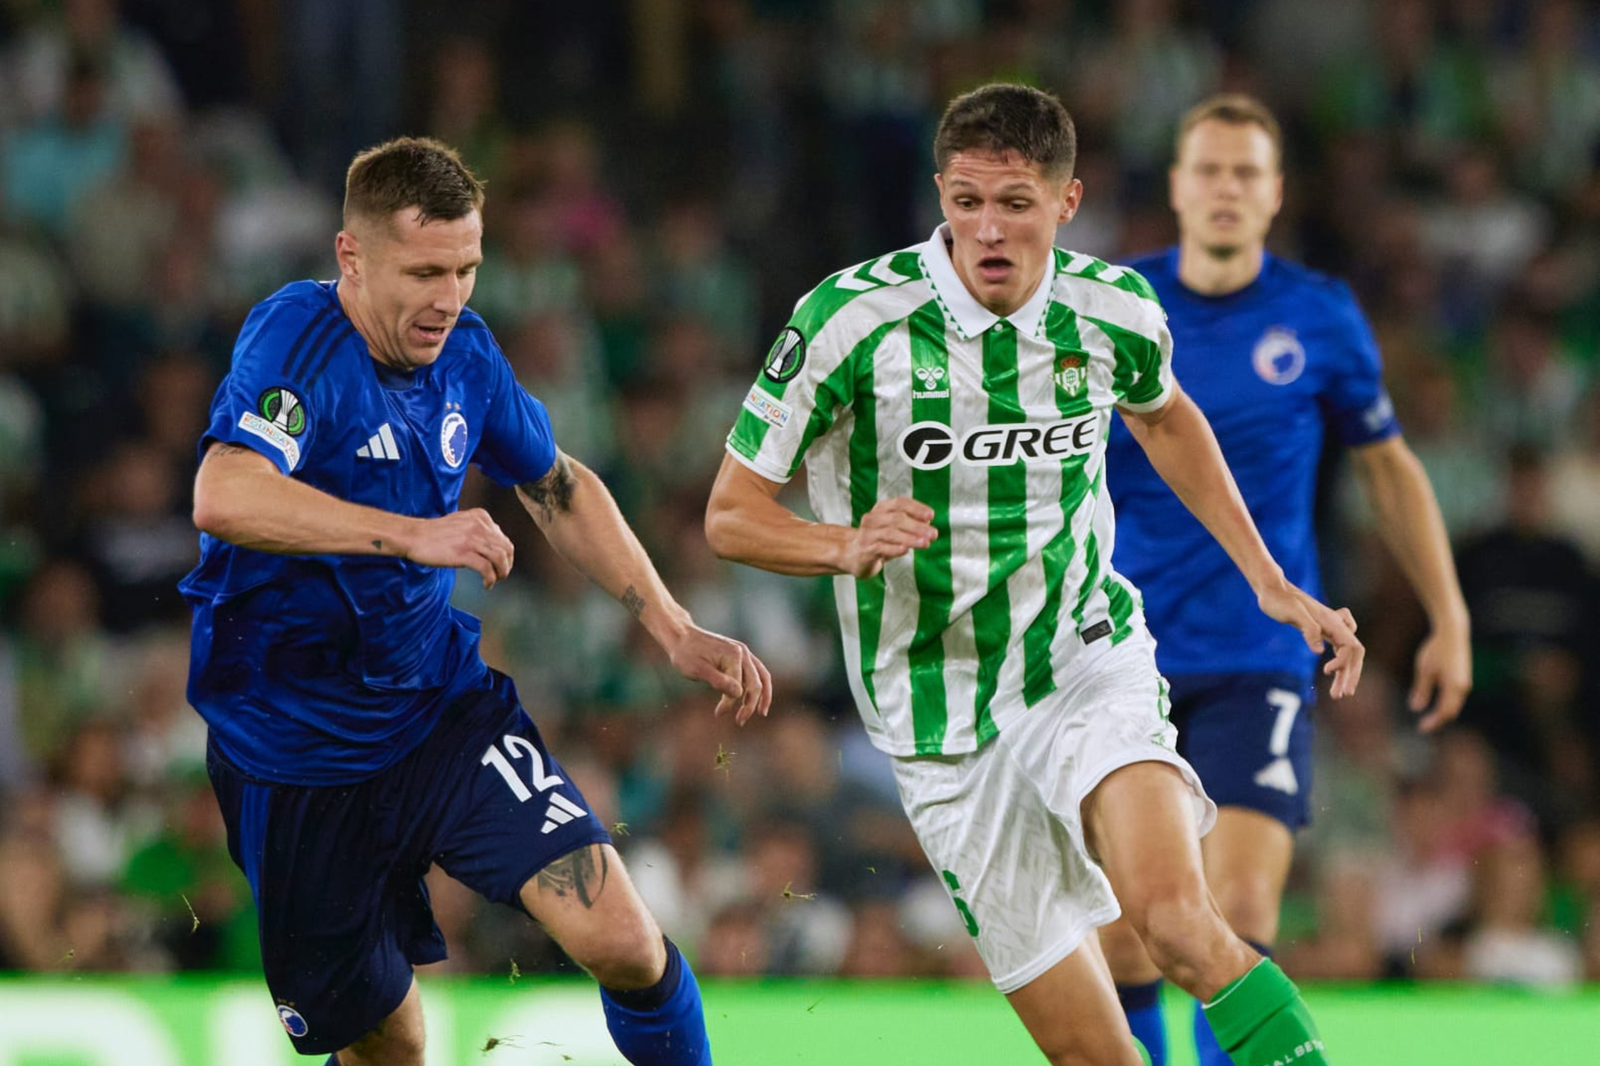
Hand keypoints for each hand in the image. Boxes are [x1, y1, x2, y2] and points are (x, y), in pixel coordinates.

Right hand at [404, 508, 514, 588]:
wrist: (414, 536)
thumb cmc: (435, 533)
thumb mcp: (462, 522)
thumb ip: (478, 529)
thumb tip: (493, 545)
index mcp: (481, 517)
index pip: (503, 539)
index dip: (506, 556)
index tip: (501, 565)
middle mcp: (479, 526)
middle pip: (506, 549)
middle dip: (507, 565)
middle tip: (501, 575)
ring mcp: (472, 539)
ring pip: (500, 559)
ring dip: (501, 573)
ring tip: (495, 581)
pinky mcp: (464, 553)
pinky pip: (486, 569)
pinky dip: (490, 579)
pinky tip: (486, 584)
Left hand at [665, 625, 773, 724]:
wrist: (681, 637)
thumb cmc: (686, 654)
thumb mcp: (697, 669)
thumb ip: (718, 681)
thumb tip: (738, 694)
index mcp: (733, 655)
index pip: (738, 686)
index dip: (730, 703)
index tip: (718, 714)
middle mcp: (743, 652)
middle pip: (756, 683)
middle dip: (750, 705)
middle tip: (740, 722)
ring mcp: (744, 653)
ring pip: (762, 677)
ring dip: (763, 696)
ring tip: (762, 713)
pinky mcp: (741, 655)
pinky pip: (757, 672)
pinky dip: (759, 686)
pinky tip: (756, 698)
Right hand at [842, 496, 936, 578]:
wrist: (854, 556)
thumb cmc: (879, 540)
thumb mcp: (894, 529)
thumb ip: (910, 524)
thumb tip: (928, 523)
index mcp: (881, 509)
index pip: (900, 503)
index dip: (916, 508)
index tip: (931, 516)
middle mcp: (872, 519)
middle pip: (897, 518)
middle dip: (917, 526)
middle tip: (933, 534)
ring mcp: (867, 535)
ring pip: (890, 533)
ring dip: (910, 538)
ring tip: (926, 543)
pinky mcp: (866, 550)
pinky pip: (882, 548)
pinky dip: (895, 548)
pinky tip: (906, 550)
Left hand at [1256, 583, 1363, 698]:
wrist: (1272, 590)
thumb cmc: (1280, 600)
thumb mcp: (1293, 613)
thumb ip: (1309, 629)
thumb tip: (1319, 651)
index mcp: (1332, 621)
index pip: (1351, 646)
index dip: (1343, 662)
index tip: (1326, 671)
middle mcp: (1336, 625)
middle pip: (1354, 654)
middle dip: (1350, 675)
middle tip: (1342, 695)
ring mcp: (1330, 628)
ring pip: (1347, 654)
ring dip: (1345, 674)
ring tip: (1337, 694)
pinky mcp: (1322, 631)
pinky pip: (1339, 650)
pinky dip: (1338, 664)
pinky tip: (1333, 675)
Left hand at [1410, 626, 1471, 731]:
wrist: (1453, 633)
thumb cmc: (1436, 649)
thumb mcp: (1424, 670)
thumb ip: (1421, 690)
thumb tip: (1416, 708)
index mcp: (1453, 687)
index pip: (1444, 712)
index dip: (1434, 722)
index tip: (1421, 728)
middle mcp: (1463, 687)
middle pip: (1451, 711)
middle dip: (1438, 720)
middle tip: (1424, 726)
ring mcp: (1465, 683)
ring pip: (1455, 704)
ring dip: (1443, 713)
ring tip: (1429, 719)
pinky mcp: (1463, 678)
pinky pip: (1456, 697)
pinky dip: (1446, 704)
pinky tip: (1436, 705)